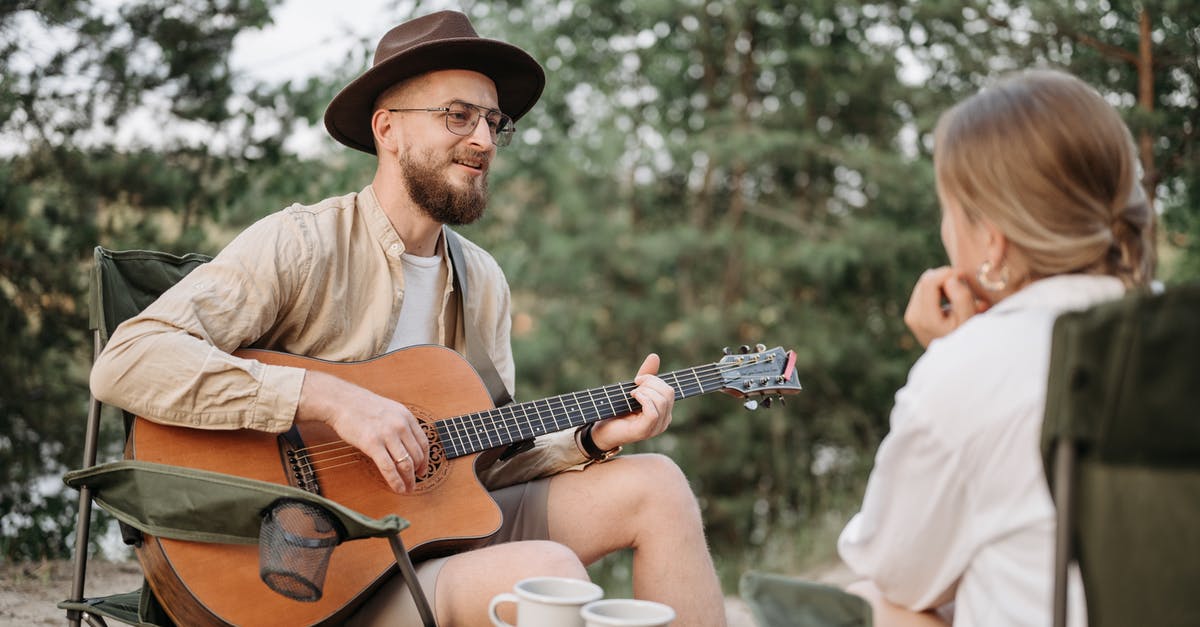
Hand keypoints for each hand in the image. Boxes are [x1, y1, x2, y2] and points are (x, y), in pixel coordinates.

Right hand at [295, 370, 428, 493]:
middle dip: (417, 472)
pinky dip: (396, 481)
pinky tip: (398, 488)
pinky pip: (388, 468)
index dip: (425, 460)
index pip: (423, 443)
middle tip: (415, 482)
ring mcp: (387, 434)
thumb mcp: (390, 410)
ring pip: (406, 463)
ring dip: (409, 480)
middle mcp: (400, 425)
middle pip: (417, 455)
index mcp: (406, 416)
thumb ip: (401, 425)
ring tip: (409, 488)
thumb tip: (408, 447)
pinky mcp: (372, 444)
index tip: (422, 469)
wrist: (341, 401)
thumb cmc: (362, 407)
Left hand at [589, 354, 674, 450]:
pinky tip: (632, 397)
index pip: (670, 391)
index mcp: (664, 412)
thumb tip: (655, 356)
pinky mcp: (644, 431)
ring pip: (661, 401)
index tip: (637, 379)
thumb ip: (646, 376)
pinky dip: (643, 399)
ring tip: (632, 393)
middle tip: (634, 386)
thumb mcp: (634, 390)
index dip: (654, 380)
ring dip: (645, 391)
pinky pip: (653, 412)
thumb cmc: (617, 410)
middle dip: (650, 383)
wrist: (601, 429)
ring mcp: (655, 428)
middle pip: (668, 393)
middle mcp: (663, 421)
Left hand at [903, 267, 988, 347]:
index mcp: (926, 319)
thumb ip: (962, 298)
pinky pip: (923, 292)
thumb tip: (950, 280)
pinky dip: (938, 290)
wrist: (956, 359)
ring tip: (959, 296)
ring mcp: (910, 316)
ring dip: (942, 284)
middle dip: (945, 278)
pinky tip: (950, 300)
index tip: (964, 274)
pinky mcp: (912, 315)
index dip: (947, 272)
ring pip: (924, 284)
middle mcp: (913, 317)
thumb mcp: (970, 319)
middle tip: (964, 286)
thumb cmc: (967, 338)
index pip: (930, 281)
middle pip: (926, 280)